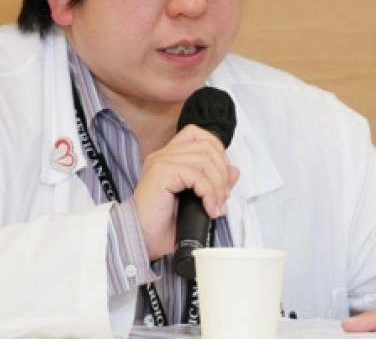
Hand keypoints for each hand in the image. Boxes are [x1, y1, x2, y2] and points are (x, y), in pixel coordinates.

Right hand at [131, 124, 239, 258]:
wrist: (140, 240)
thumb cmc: (161, 226)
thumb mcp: (195, 202)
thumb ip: (214, 183)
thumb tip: (235, 171)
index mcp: (168, 157)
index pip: (197, 135)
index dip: (217, 151)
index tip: (222, 177)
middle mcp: (163, 155)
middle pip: (206, 146)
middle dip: (222, 171)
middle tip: (223, 197)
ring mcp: (161, 162)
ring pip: (204, 160)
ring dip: (218, 185)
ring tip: (217, 206)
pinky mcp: (161, 173)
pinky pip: (197, 175)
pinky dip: (209, 193)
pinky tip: (209, 208)